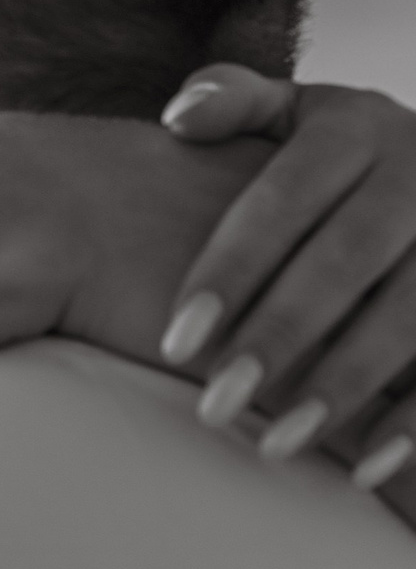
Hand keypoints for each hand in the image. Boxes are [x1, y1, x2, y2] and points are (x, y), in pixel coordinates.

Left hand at [158, 67, 415, 494]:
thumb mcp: (301, 109)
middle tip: (215, 403)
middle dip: (280, 337)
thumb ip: (236, 101)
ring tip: (279, 442)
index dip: (230, 270)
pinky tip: (368, 467)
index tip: (177, 340)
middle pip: (345, 262)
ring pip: (410, 314)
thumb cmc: (347, 150)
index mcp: (358, 127)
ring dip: (346, 384)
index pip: (283, 201)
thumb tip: (178, 117)